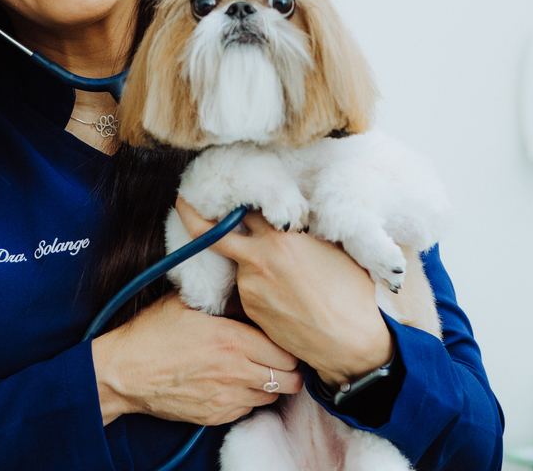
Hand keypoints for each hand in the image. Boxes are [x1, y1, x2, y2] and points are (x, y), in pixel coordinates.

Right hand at [91, 293, 303, 425]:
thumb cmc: (152, 332)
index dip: (289, 345)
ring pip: (273, 397)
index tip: (283, 338)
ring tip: (258, 369)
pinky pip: (248, 409)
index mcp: (233, 339)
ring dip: (271, 384)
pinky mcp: (215, 416)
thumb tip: (247, 286)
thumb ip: (223, 297)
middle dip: (290, 368)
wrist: (124, 371)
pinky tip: (234, 382)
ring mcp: (226, 398)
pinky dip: (248, 397)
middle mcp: (236, 371)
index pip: (286, 351)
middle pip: (290, 380)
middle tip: (280, 357)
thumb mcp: (187, 302)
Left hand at [175, 198, 391, 389]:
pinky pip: (249, 291)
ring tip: (290, 281)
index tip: (214, 191)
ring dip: (253, 265)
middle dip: (192, 217)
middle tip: (181, 205)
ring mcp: (249, 287)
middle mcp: (257, 259)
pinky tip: (288, 300)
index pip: (243, 208)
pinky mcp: (250, 311)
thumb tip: (288, 223)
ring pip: (241, 266)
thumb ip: (301, 233)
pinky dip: (261, 289)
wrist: (350, 341)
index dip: (231, 199)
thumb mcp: (332, 248)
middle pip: (212, 233)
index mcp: (279, 237)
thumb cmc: (351, 292)